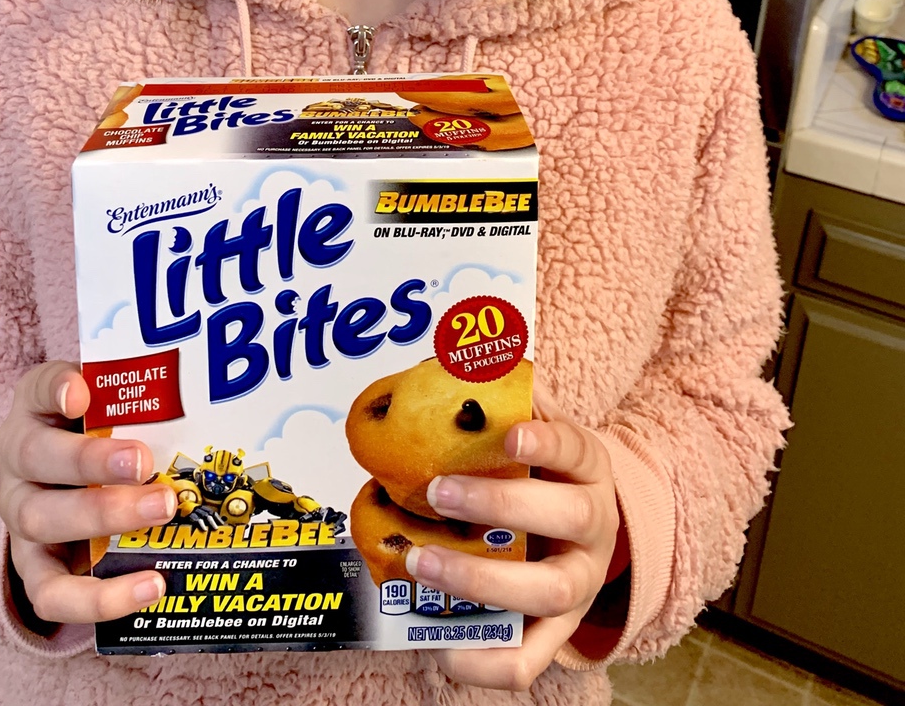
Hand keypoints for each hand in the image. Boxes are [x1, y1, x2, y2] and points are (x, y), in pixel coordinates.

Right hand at [0, 360, 174, 624]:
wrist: (61, 484)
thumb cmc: (95, 435)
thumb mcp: (106, 404)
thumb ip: (131, 396)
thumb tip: (183, 393)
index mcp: (34, 410)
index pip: (38, 389)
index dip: (56, 389)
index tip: (81, 394)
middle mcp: (18, 462)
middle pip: (39, 457)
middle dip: (93, 462)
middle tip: (144, 462)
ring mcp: (22, 517)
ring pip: (42, 520)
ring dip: (105, 516)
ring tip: (161, 511)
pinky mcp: (34, 569)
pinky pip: (52, 593)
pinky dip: (100, 598)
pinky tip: (151, 585)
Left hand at [405, 412, 622, 690]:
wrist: (585, 532)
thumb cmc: (545, 473)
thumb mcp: (538, 429)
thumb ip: (507, 398)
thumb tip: (459, 356)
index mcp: (589, 468)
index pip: (576, 448)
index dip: (547, 441)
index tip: (511, 435)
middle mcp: (596, 527)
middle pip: (567, 517)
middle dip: (500, 505)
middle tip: (438, 491)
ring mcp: (581, 584)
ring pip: (548, 591)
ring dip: (481, 579)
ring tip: (421, 562)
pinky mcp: (558, 632)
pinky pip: (529, 660)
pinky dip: (484, 662)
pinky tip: (439, 647)